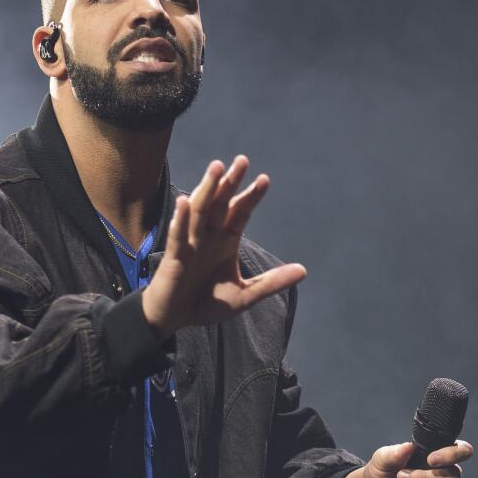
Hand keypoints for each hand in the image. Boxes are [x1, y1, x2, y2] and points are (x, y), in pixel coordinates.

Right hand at [142, 155, 306, 339]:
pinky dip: (181, 219)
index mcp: (226, 240)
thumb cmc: (206, 302)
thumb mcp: (244, 295)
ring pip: (199, 210)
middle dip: (231, 182)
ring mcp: (190, 243)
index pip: (240, 212)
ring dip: (207, 189)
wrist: (175, 318)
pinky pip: (178, 235)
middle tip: (242, 160)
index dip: (251, 196)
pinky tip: (184, 202)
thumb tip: (303, 270)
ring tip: (216, 167)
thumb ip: (271, 282)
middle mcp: (208, 235)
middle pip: (221, 203)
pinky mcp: (174, 257)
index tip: (265, 180)